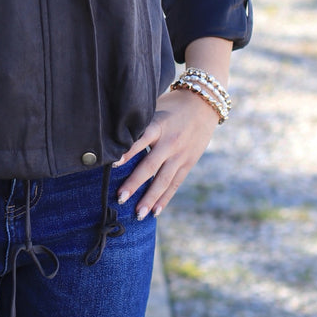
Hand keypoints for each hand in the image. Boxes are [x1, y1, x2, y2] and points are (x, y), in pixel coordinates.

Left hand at [114, 85, 218, 218]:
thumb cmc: (171, 104)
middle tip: (120, 198)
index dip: (127, 152)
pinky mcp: (188, 163)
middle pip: (150, 165)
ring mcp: (180, 154)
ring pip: (163, 180)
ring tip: (138, 213)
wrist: (204, 103)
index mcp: (158, 125)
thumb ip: (139, 121)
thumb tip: (112, 133)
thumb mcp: (154, 106)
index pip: (140, 139)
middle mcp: (170, 142)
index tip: (112, 164)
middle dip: (135, 183)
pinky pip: (175, 183)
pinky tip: (155, 212)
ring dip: (150, 198)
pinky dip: (165, 198)